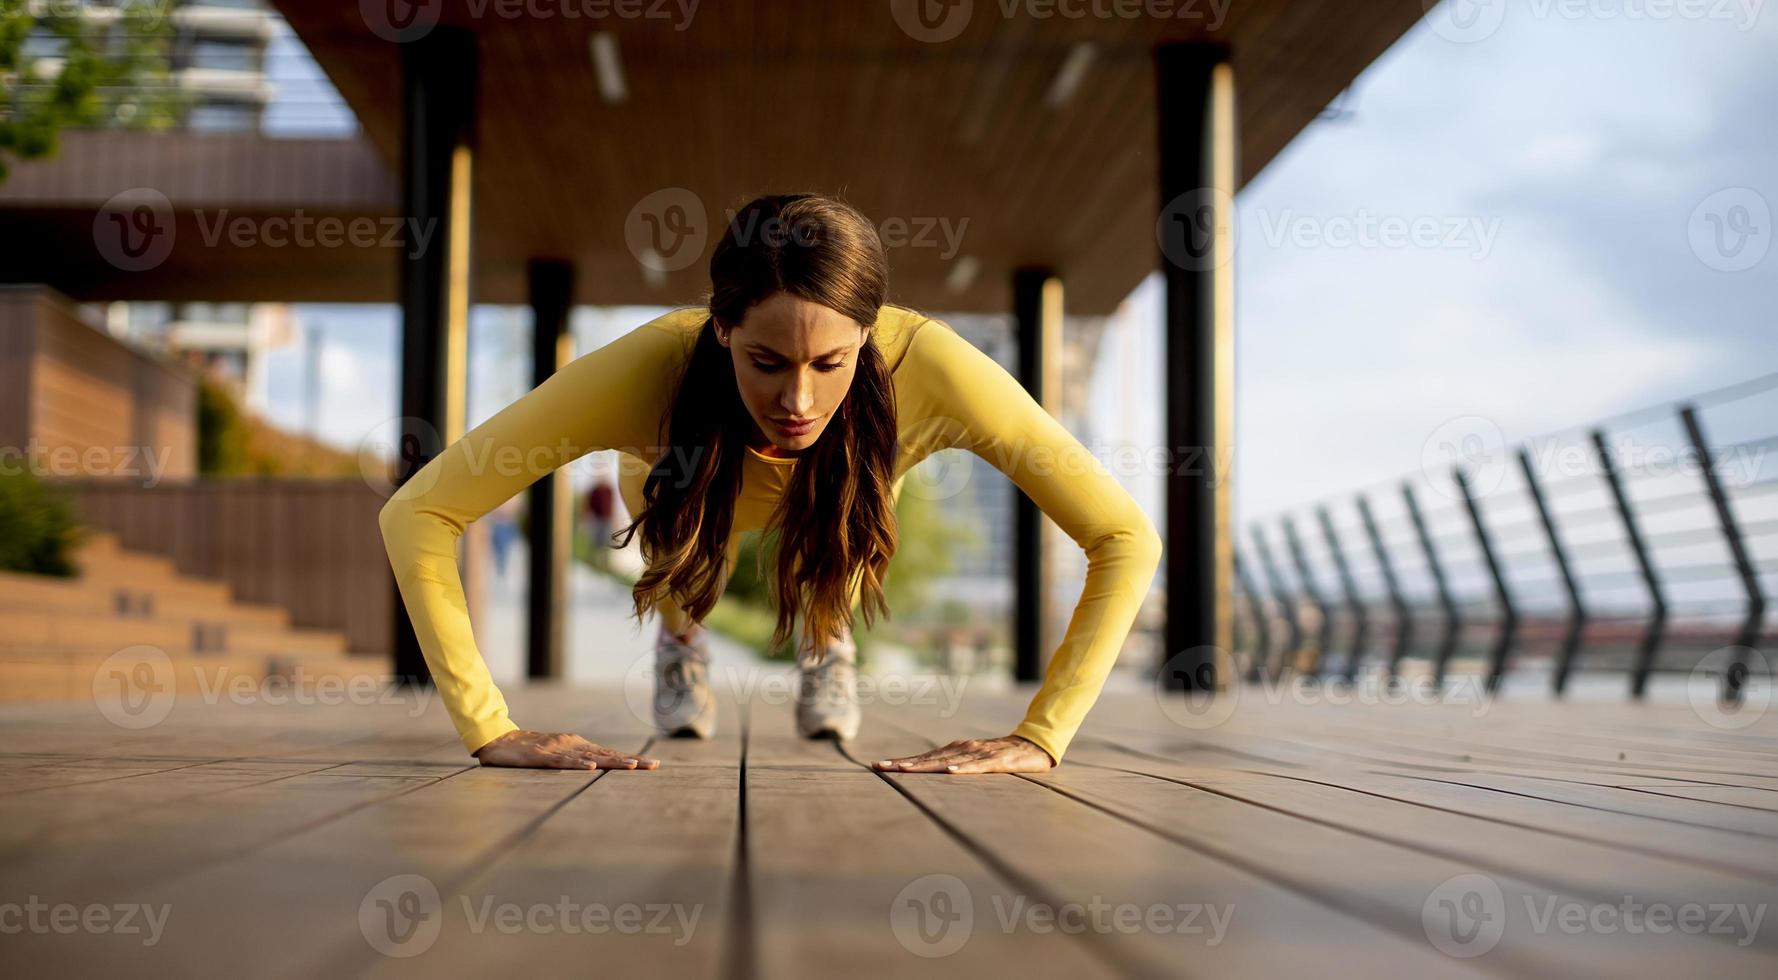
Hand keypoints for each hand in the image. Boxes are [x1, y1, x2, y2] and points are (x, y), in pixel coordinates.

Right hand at [473, 730, 659, 769]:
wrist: (500, 742)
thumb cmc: (530, 751)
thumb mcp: (558, 756)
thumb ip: (576, 760)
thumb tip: (599, 766)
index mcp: (578, 746)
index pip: (610, 753)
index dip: (631, 759)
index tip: (654, 764)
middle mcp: (573, 745)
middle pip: (607, 754)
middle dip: (631, 761)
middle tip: (654, 765)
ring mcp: (558, 750)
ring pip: (590, 756)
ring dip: (612, 761)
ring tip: (632, 766)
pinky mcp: (542, 757)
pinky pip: (562, 762)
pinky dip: (578, 764)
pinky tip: (591, 767)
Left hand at [871, 734, 1055, 773]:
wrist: (1033, 747)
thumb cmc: (1000, 758)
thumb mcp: (974, 763)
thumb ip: (955, 766)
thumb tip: (932, 776)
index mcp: (956, 750)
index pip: (924, 758)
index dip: (902, 762)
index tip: (878, 766)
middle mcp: (963, 749)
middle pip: (929, 758)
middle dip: (904, 764)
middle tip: (880, 767)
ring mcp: (978, 753)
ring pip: (948, 760)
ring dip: (925, 765)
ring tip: (904, 770)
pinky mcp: (996, 760)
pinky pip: (978, 766)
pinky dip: (964, 768)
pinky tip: (951, 771)